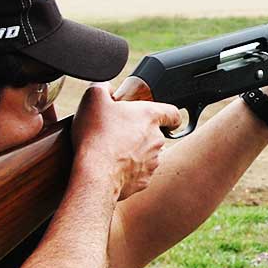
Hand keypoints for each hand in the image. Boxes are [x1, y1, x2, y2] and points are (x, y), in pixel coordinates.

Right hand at [71, 84, 182, 198]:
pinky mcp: (143, 180)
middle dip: (139, 134)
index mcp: (149, 116)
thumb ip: (104, 87)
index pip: (173, 113)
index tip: (167, 120)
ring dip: (134, 152)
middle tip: (117, 134)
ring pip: (147, 155)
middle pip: (155, 134)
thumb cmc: (96, 136)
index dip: (170, 116)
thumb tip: (107, 90)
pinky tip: (111, 167)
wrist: (94, 174)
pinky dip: (128, 170)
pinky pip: (138, 173)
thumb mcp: (93, 97)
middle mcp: (156, 139)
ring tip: (111, 152)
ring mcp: (152, 162)